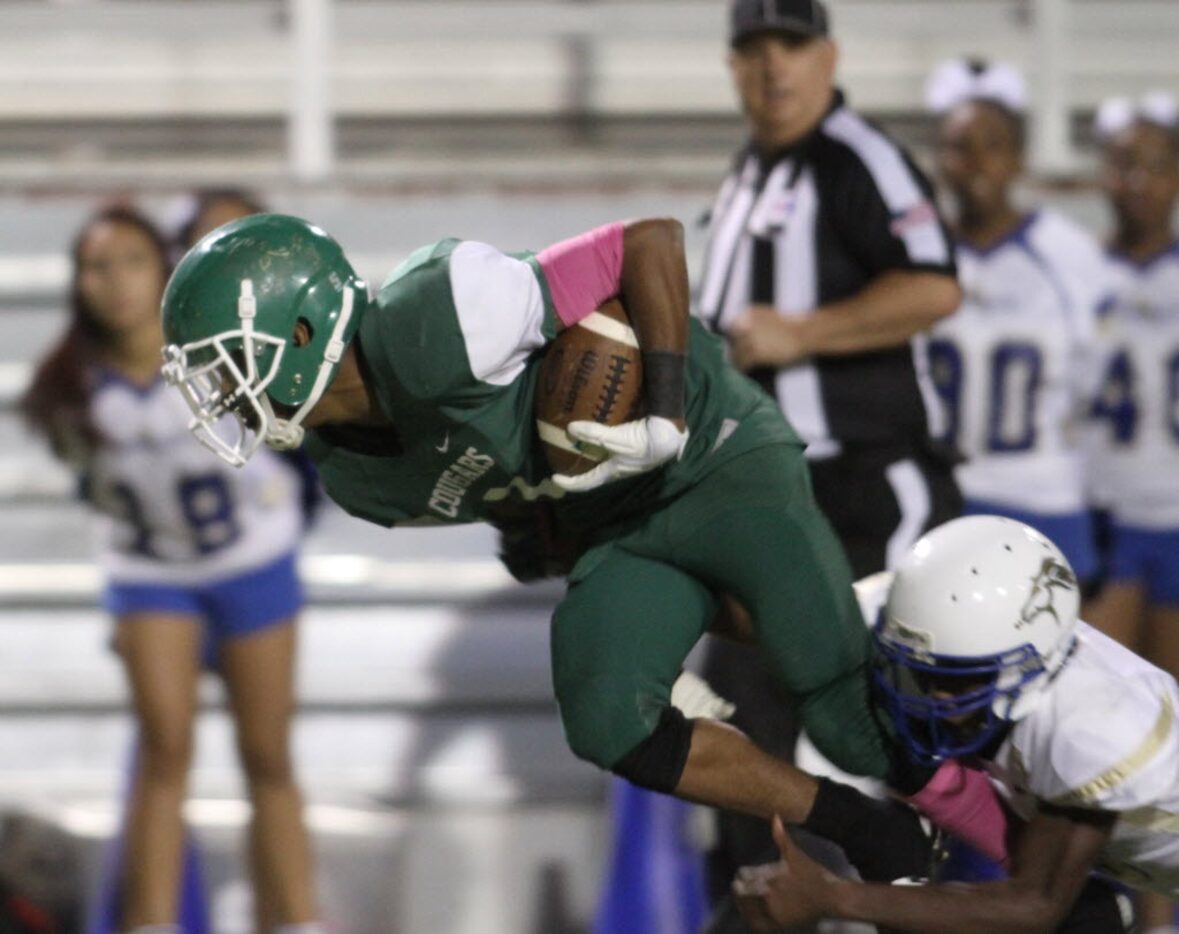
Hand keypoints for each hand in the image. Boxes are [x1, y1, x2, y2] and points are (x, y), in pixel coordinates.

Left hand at [552, 416, 688, 492]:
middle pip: (596, 473)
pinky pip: (614, 446)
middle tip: (564, 460)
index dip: (570, 484)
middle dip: (580, 469)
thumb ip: (594, 435)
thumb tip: (570, 428)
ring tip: (579, 445)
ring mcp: (629, 458)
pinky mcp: (636, 446)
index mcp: (614, 472)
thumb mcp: (617, 439)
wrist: (671, 434)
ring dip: (592, 455)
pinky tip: (601, 428)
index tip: (554, 479)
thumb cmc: (644, 442)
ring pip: (605, 460)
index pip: (588, 483)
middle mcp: (620, 468)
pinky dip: (603, 441)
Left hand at [729, 304, 807, 370]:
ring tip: (736, 367)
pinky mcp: (757, 353)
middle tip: (731, 358)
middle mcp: (747, 325)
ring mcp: (751, 339)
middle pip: (731, 340)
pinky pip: (743, 363)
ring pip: (735, 353)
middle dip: (732, 349)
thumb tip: (740, 333)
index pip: (731, 327)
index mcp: (749, 313)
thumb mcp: (768, 316)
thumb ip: (753, 323)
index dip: (732, 338)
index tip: (732, 345)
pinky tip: (743, 371)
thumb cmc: (790, 326)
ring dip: (735, 361)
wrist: (805, 333)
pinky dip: (742, 368)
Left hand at [733, 815, 838, 929]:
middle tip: (738, 885)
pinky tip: (751, 913)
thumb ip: (781, 836)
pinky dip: (751, 918)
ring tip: (742, 898)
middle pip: (743, 892)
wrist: (831, 898)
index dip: (743, 875)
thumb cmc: (813, 874)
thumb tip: (775, 815)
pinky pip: (757, 924)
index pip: (745, 876)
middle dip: (741, 888)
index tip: (741, 875)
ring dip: (743, 903)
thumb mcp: (795, 854)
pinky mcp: (780, 924)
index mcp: (771, 878)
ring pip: (747, 909)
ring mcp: (775, 913)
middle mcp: (770, 896)